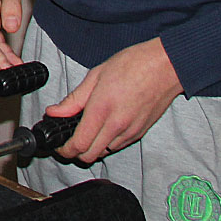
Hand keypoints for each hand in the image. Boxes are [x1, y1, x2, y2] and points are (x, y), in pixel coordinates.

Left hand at [48, 37, 183, 163]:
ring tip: (89, 130)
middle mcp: (117, 125)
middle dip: (76, 152)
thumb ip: (73, 99)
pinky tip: (106, 126)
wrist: (166, 66)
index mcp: (101, 109)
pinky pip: (119, 145)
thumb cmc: (133, 64)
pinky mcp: (141, 132)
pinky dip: (108, 142)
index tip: (59, 146)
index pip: (79, 144)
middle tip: (70, 140)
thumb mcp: (95, 75)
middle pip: (90, 156)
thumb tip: (54, 112)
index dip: (65, 150)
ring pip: (105, 152)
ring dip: (94, 147)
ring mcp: (130, 131)